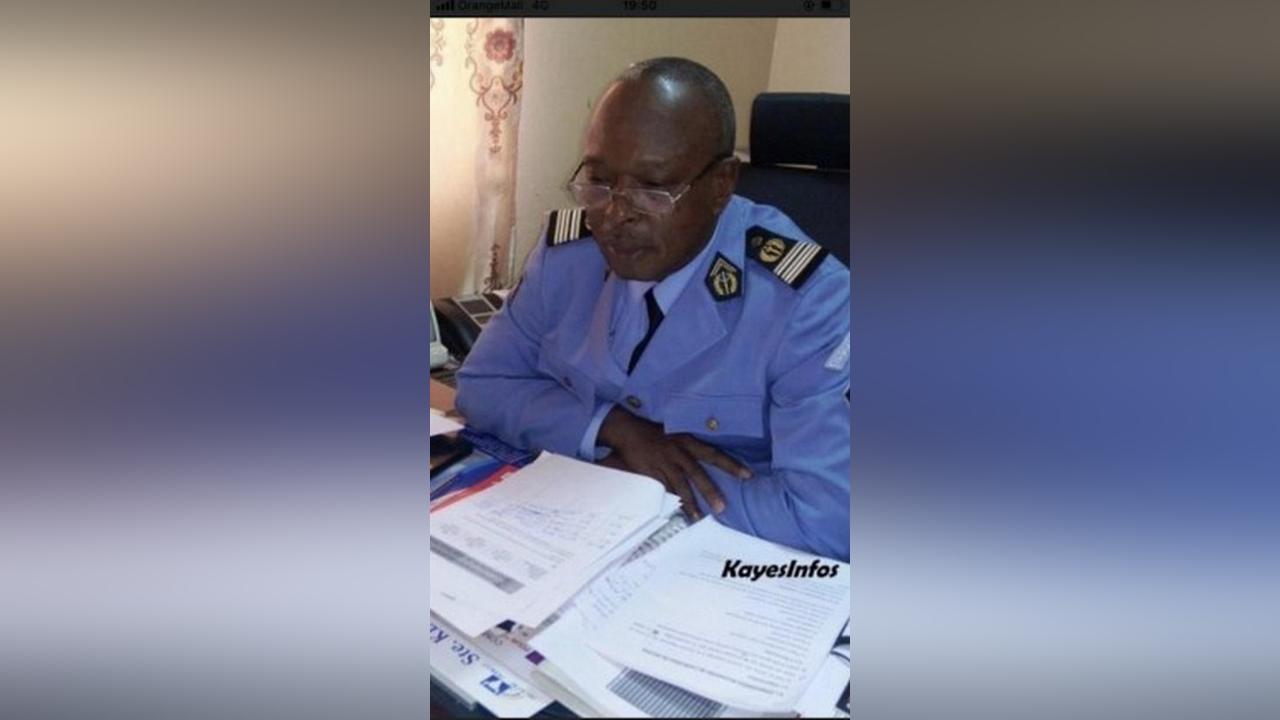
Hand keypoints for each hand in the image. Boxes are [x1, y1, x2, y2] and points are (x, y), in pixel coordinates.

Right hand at [596, 406, 751, 520]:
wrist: (629, 430)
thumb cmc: (657, 434)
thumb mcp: (678, 435)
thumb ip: (693, 448)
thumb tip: (713, 461)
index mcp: (688, 441)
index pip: (714, 454)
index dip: (731, 465)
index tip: (748, 475)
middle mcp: (678, 452)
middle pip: (697, 473)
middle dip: (710, 491)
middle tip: (722, 507)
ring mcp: (664, 463)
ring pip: (680, 485)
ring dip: (690, 503)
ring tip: (699, 517)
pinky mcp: (651, 472)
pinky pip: (663, 489)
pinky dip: (670, 501)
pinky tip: (677, 512)